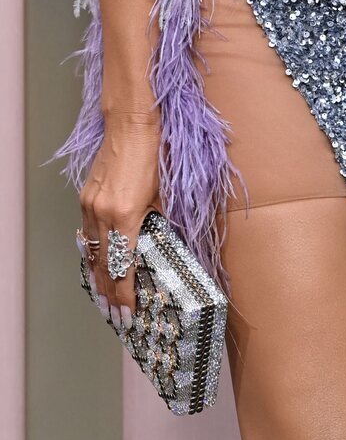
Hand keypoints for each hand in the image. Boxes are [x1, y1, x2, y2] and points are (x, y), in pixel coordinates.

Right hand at [79, 110, 160, 332]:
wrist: (131, 123)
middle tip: (117, 316)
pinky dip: (94, 252)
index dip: (125, 293)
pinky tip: (100, 263)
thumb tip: (161, 246)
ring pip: (92, 251)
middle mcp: (103, 213)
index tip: (129, 313)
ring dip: (99, 276)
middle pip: (103, 265)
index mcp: (126, 215)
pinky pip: (88, 232)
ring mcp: (90, 205)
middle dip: (109, 293)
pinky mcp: (86, 196)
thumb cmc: (155, 154)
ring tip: (107, 298)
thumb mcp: (164, 193)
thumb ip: (159, 223)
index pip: (123, 266)